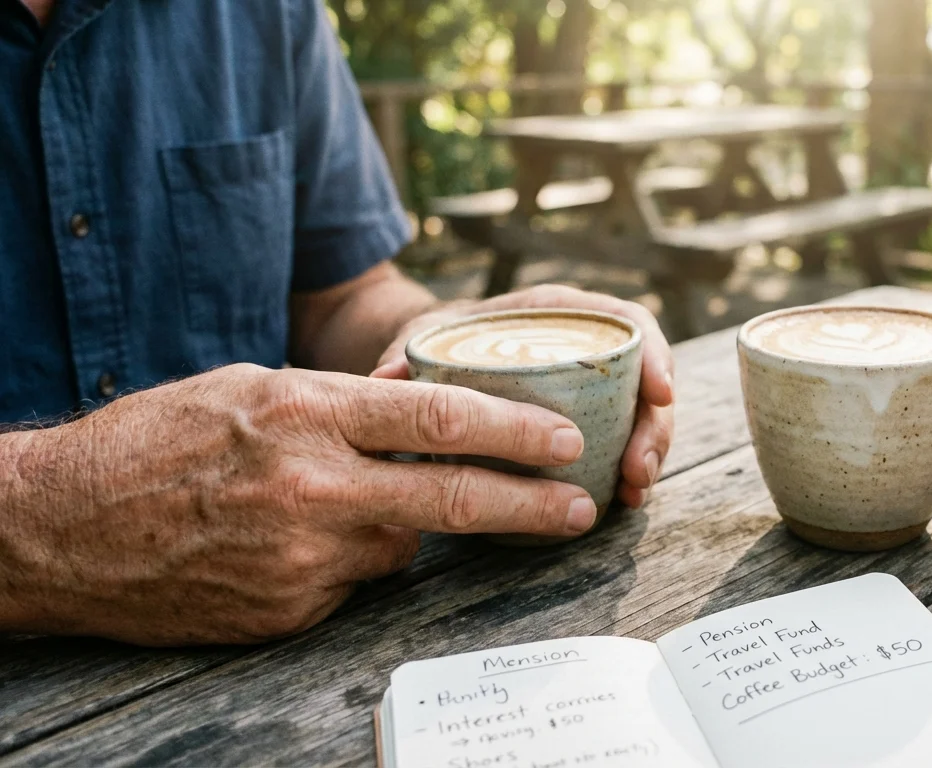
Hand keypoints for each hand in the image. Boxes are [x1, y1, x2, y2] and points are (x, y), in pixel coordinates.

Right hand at [0, 364, 596, 645]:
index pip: (440, 419)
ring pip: (398, 547)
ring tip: (328, 507)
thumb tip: (422, 411)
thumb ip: (342, 405)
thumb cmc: (155, 441)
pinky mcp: (285, 612)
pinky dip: (343, 565)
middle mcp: (312, 488)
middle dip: (528, 505)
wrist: (62, 526)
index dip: (515, 431)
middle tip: (578, 508)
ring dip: (396, 529)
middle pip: (450, 498)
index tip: (565, 441)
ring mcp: (300, 559)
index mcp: (306, 414)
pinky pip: (348, 587)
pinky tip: (286, 546)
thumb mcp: (249, 389)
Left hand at [371, 284, 674, 508]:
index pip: (624, 322)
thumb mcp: (422, 344)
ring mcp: (592, 386)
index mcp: (557, 314)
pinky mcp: (589, 421)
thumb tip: (385, 378)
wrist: (429, 359)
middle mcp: (584, 347)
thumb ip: (405, 357)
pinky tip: (624, 500)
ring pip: (642, 415)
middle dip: (654, 426)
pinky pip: (624, 440)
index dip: (653, 353)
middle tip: (639, 471)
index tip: (661, 392)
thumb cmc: (433, 344)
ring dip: (649, 454)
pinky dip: (629, 470)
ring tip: (633, 494)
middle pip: (645, 378)